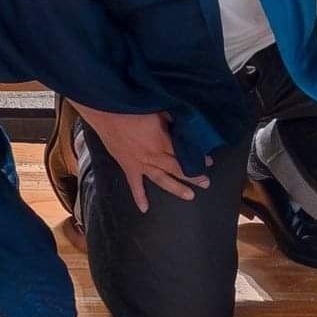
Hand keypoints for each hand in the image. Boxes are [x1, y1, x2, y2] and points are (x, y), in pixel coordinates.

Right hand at [77, 103, 201, 206]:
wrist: (107, 112)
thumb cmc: (133, 108)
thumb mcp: (159, 111)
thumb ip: (172, 121)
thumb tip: (184, 126)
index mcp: (163, 142)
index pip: (185, 154)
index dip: (198, 159)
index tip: (209, 162)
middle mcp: (154, 157)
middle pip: (177, 170)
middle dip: (193, 177)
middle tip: (206, 183)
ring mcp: (140, 164)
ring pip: (161, 180)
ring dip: (176, 189)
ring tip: (190, 196)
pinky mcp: (128, 167)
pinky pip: (134, 185)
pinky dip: (139, 197)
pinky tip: (144, 208)